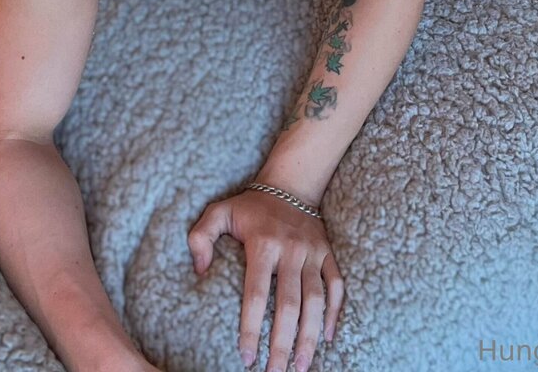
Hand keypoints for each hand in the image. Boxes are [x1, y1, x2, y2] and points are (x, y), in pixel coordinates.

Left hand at [187, 190, 343, 371]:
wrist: (290, 184)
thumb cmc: (250, 206)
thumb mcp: (219, 212)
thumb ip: (201, 237)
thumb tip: (200, 272)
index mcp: (263, 244)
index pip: (256, 294)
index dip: (251, 328)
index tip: (247, 357)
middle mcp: (290, 250)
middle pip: (289, 304)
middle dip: (282, 342)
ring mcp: (312, 252)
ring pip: (316, 300)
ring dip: (310, 336)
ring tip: (301, 365)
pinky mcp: (328, 253)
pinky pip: (337, 285)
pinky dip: (335, 312)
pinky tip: (328, 337)